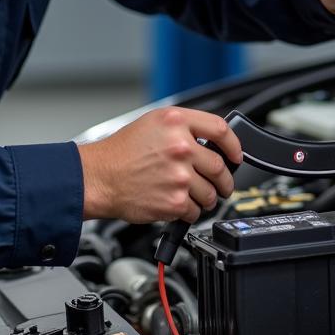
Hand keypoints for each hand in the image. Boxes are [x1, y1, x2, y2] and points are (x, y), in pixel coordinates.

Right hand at [78, 107, 241, 222]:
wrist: (99, 178)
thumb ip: (185, 128)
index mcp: (176, 122)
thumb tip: (214, 141)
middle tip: (222, 185)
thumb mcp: (153, 124)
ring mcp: (179, 175)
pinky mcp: (174, 201)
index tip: (236, 155)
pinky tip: (178, 204)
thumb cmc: (121, 152)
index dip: (234, 145)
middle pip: (220, 166)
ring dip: (208, 198)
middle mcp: (181, 146)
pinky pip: (195, 211)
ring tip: (195, 196)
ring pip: (211, 193)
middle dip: (224, 180)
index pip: (221, 130)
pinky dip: (190, 212)